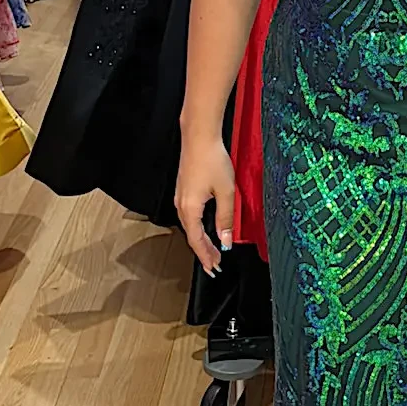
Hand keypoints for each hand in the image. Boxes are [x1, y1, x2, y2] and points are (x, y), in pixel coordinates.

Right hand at [175, 135, 236, 275]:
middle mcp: (181, 205)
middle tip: (215, 264)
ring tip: (212, 251)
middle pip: (192, 236)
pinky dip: (198, 228)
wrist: (199, 138)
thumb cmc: (211, 160)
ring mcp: (181, 197)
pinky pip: (190, 216)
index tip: (214, 267)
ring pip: (190, 227)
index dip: (206, 256)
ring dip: (201, 241)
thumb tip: (225, 239)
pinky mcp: (184, 190)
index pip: (197, 241)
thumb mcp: (225, 192)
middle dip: (204, 252)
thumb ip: (226, 218)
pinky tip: (206, 229)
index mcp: (190, 209)